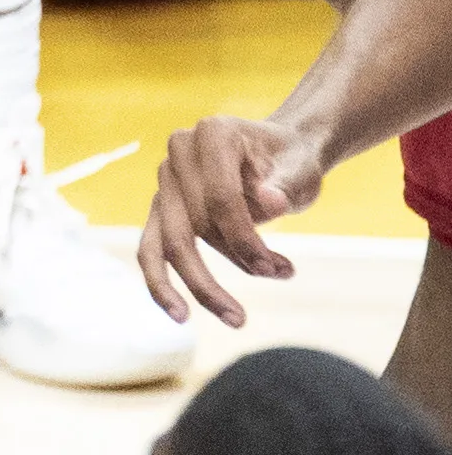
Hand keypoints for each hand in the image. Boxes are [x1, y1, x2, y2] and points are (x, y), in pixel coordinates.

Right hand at [140, 111, 326, 327]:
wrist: (278, 153)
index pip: (220, 196)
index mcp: (212, 134)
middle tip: (263, 301)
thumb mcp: (301, 168)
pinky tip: (179, 312)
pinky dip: (161, 282)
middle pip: (191, 223)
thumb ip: (286, 183)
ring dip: (198, 285)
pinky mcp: (163, 207)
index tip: (281, 270)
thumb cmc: (291, 161)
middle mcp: (178, 154)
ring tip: (235, 320)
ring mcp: (166, 181)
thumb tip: (271, 203)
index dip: (246, 238)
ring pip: (165, 242)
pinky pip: (152, 248)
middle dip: (225, 267)